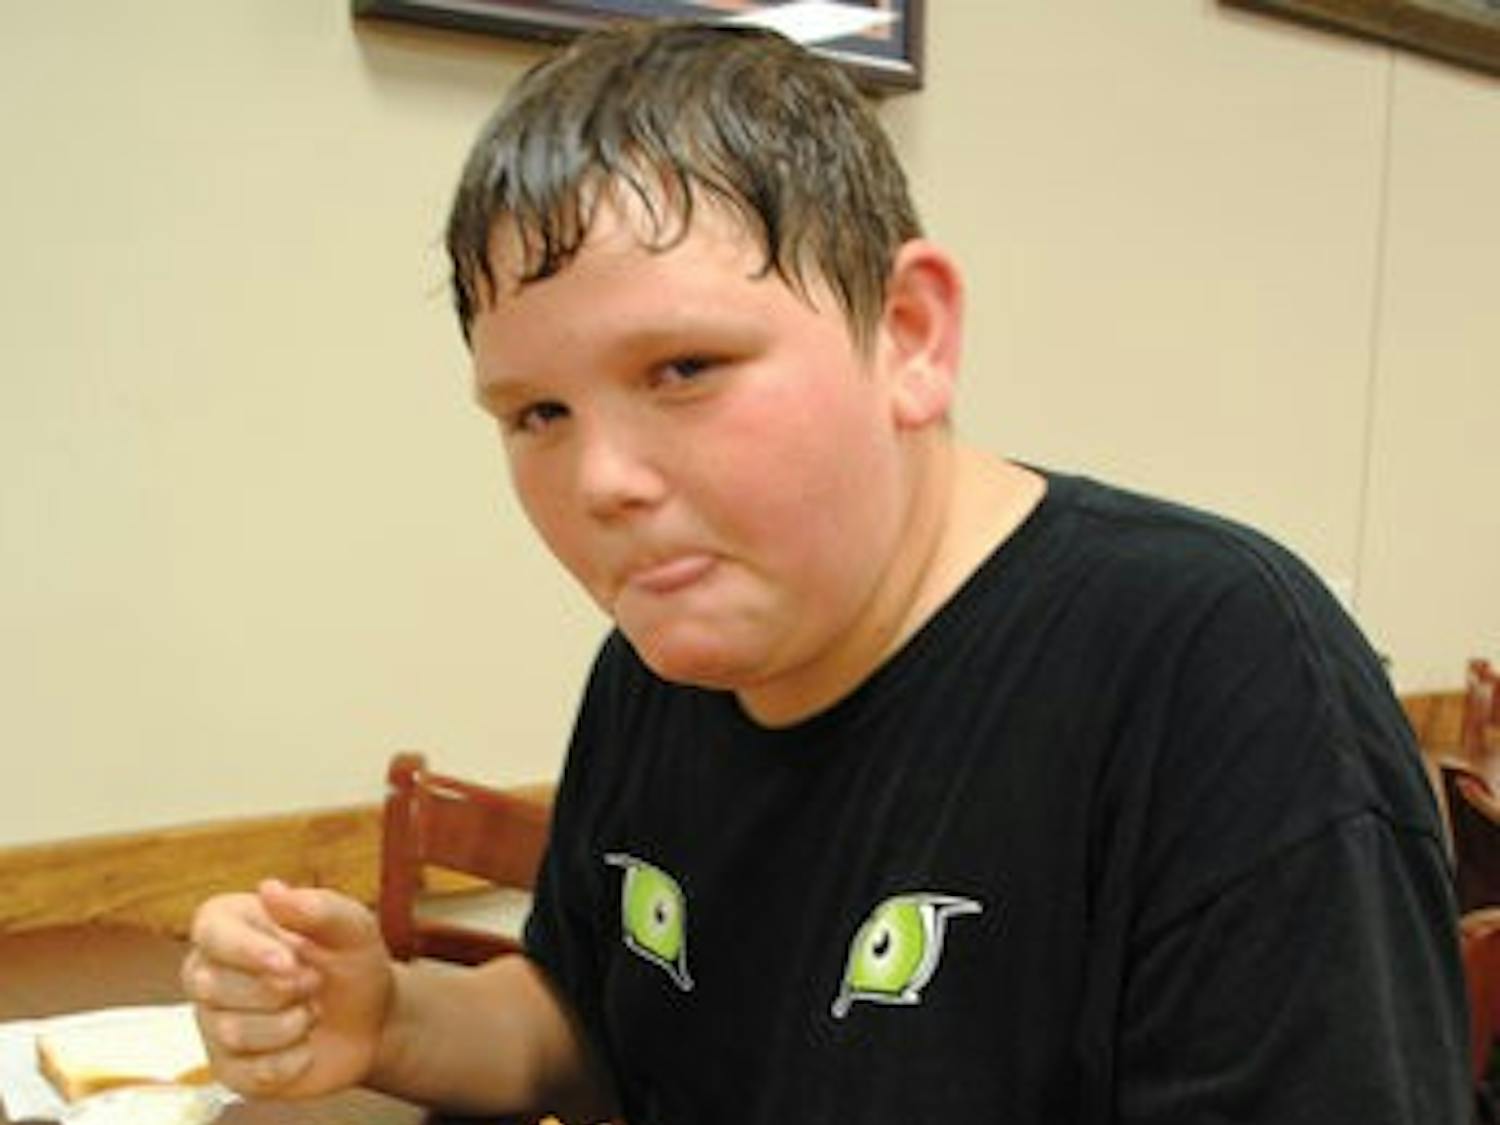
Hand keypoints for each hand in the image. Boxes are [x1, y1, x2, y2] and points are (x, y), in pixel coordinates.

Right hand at [181, 879, 393, 1098]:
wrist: (371, 1019)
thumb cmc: (352, 961)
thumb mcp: (351, 927)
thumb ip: (316, 907)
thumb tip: (269, 889)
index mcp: (229, 925)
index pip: (210, 933)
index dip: (247, 951)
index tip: (289, 961)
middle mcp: (207, 973)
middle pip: (215, 987)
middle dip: (281, 988)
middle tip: (315, 981)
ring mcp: (213, 1024)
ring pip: (233, 1032)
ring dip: (292, 1023)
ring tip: (312, 1010)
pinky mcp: (230, 1069)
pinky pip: (252, 1073)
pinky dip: (294, 1060)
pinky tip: (307, 1046)